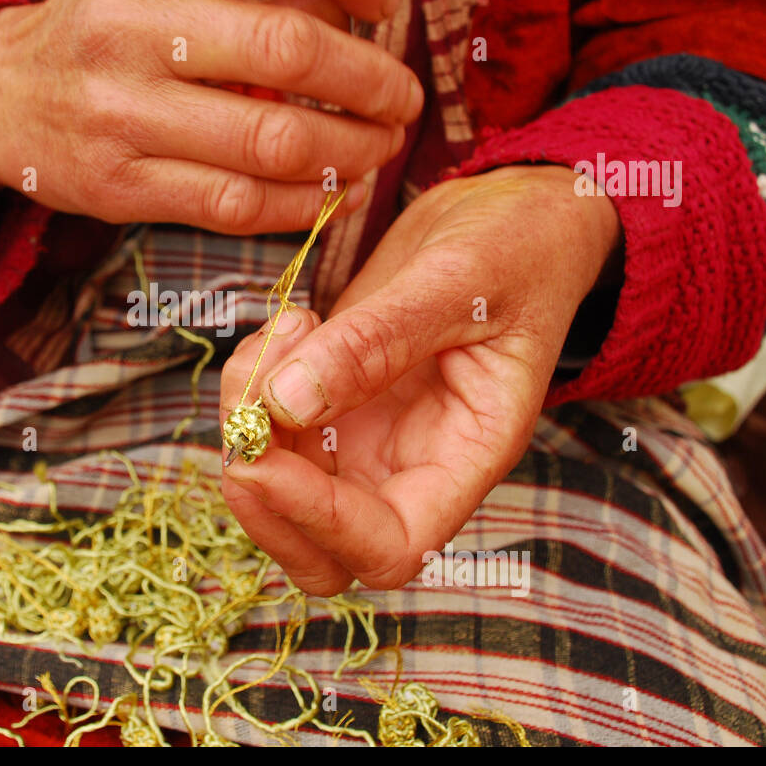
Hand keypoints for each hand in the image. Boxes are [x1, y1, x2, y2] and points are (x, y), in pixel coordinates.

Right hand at [0, 0, 422, 232]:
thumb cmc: (108, 29)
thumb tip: (358, 18)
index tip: (381, 0)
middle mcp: (133, 27)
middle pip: (288, 48)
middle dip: (370, 81)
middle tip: (401, 101)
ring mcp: (121, 112)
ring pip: (271, 139)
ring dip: (351, 151)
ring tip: (378, 150)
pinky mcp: (120, 187)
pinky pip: (236, 205)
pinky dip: (304, 205)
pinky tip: (336, 196)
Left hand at [220, 165, 621, 594]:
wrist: (509, 216)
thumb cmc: (517, 247)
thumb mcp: (458, 280)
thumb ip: (379, 340)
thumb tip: (287, 401)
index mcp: (466, 457)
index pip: (391, 547)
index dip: (319, 523)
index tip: (266, 458)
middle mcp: (410, 466)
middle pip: (319, 548)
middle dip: (264, 496)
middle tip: (249, 407)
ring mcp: (366, 440)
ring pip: (280, 486)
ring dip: (248, 423)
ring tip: (285, 331)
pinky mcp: (331, 405)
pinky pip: (270, 427)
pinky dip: (252, 386)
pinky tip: (286, 328)